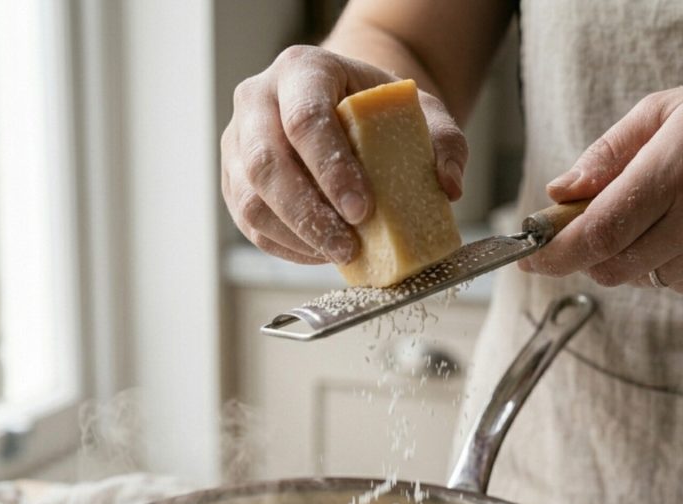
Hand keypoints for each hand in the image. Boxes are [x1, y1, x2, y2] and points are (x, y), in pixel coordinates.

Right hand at [221, 44, 466, 264]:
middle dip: (309, 214)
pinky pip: (249, 223)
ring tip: (338, 254)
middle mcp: (258, 100)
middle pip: (266, 164)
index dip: (331, 170)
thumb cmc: (377, 112)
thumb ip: (443, 141)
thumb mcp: (420, 112)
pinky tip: (319, 253)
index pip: (305, 120)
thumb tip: (449, 186)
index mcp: (302, 70)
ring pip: (250, 200)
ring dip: (295, 236)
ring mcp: (238, 142)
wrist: (342, 108)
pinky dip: (285, 246)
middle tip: (348, 247)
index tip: (363, 209)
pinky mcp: (233, 180)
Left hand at [521, 80, 682, 296]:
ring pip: (638, 278)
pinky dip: (661, 261)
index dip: (554, 254)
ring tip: (658, 211)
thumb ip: (607, 154)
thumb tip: (559, 193)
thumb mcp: (667, 112)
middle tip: (587, 224)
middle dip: (586, 253)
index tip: (528, 258)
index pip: (596, 234)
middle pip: (609, 267)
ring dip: (628, 255)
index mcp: (677, 171)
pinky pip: (671, 282)